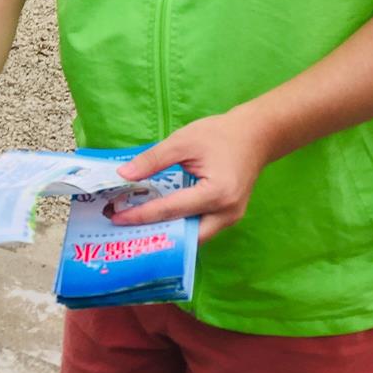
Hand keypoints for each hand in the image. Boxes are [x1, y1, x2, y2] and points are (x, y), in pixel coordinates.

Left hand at [105, 107, 272, 239]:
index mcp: (216, 193)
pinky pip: (201, 229)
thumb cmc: (220, 135)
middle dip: (154, 235)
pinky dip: (180, 227)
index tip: (116, 217)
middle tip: (124, 229)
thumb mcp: (182, 141)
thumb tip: (123, 175)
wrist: (256, 135)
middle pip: (184, 235)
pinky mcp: (229, 216)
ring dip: (167, 234)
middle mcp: (226, 213)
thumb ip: (152, 160)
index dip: (141, 215)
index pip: (171, 210)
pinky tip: (159, 222)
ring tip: (137, 229)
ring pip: (194, 237)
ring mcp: (231, 218)